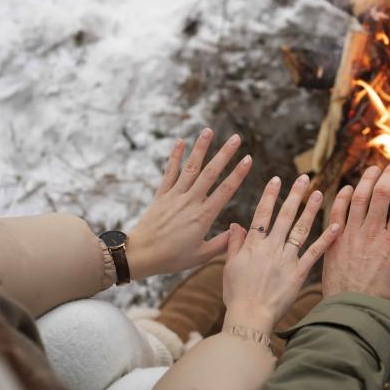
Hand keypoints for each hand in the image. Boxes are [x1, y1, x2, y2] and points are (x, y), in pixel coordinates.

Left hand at [127, 129, 251, 278]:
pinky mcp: (161, 195)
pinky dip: (175, 156)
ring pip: (191, 167)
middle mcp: (190, 201)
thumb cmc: (172, 258)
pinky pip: (169, 172)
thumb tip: (240, 230)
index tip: (248, 159)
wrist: (140, 255)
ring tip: (209, 131)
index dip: (238, 173)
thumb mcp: (201, 256)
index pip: (225, 190)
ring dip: (201, 148)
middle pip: (210, 173)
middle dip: (225, 154)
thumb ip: (223, 243)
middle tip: (237, 138)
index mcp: (203, 216)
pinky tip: (180, 142)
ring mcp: (174, 196)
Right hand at [223, 175, 340, 332]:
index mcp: (253, 245)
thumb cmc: (237, 295)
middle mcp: (271, 248)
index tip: (277, 179)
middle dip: (294, 195)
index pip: (262, 214)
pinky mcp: (299, 273)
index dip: (270, 195)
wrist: (250, 317)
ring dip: (310, 210)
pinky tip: (337, 225)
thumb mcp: (229, 267)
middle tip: (304, 178)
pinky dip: (326, 238)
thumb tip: (236, 224)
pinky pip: (315, 253)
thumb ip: (235, 244)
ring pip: (301, 229)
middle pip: (284, 216)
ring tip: (319, 193)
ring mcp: (286, 259)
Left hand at [323, 163, 389, 305]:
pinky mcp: (334, 240)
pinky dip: (342, 197)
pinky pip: (336, 212)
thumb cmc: (384, 299)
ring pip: (359, 197)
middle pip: (382, 193)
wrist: (352, 311)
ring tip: (375, 170)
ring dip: (367, 179)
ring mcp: (351, 235)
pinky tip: (348, 188)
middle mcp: (373, 233)